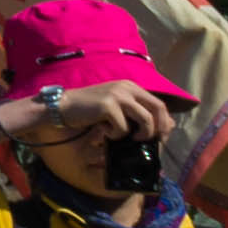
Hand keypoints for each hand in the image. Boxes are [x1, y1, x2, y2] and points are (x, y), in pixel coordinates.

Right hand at [13, 82, 168, 158]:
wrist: (62, 107)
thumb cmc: (89, 110)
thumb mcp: (117, 108)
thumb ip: (137, 112)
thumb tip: (165, 124)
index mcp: (131, 87)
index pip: (159, 104)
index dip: (164, 122)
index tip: (159, 137)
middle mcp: (127, 88)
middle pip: (158, 109)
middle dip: (158, 129)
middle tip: (149, 141)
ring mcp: (117, 95)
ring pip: (145, 119)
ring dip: (140, 134)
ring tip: (126, 138)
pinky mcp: (107, 106)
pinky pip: (123, 128)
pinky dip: (115, 135)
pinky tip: (103, 132)